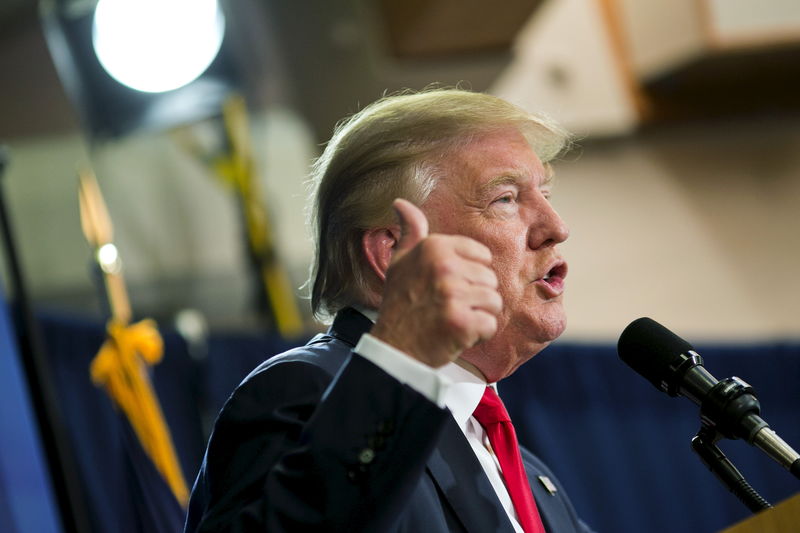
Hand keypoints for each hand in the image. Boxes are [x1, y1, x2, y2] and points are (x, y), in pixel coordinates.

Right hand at [371, 199, 501, 367]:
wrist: (393, 348)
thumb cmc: (401, 303)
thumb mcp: (400, 261)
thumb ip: (410, 231)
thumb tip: (400, 202)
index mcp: (433, 247)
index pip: (482, 256)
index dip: (470, 275)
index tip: (448, 287)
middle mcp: (444, 266)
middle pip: (490, 279)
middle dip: (475, 297)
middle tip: (449, 307)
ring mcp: (453, 295)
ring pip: (493, 302)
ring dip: (478, 315)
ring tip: (454, 320)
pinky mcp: (461, 322)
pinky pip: (490, 325)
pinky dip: (478, 335)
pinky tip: (457, 335)